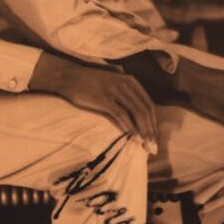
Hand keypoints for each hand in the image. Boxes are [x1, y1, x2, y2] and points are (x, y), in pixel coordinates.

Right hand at [29, 52, 157, 146]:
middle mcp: (125, 83)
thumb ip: (125, 91)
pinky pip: (121, 115)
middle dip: (151, 130)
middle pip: (145, 110)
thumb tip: (136, 112)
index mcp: (130, 80)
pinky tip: (133, 138)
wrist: (68, 77)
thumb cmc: (89, 83)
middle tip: (153, 146)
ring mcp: (115, 90)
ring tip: (145, 145)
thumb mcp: (112, 82)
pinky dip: (129, 128)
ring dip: (143, 131)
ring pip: (136, 113)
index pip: (148, 104)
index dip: (154, 122)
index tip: (155, 136)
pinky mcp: (104, 99)